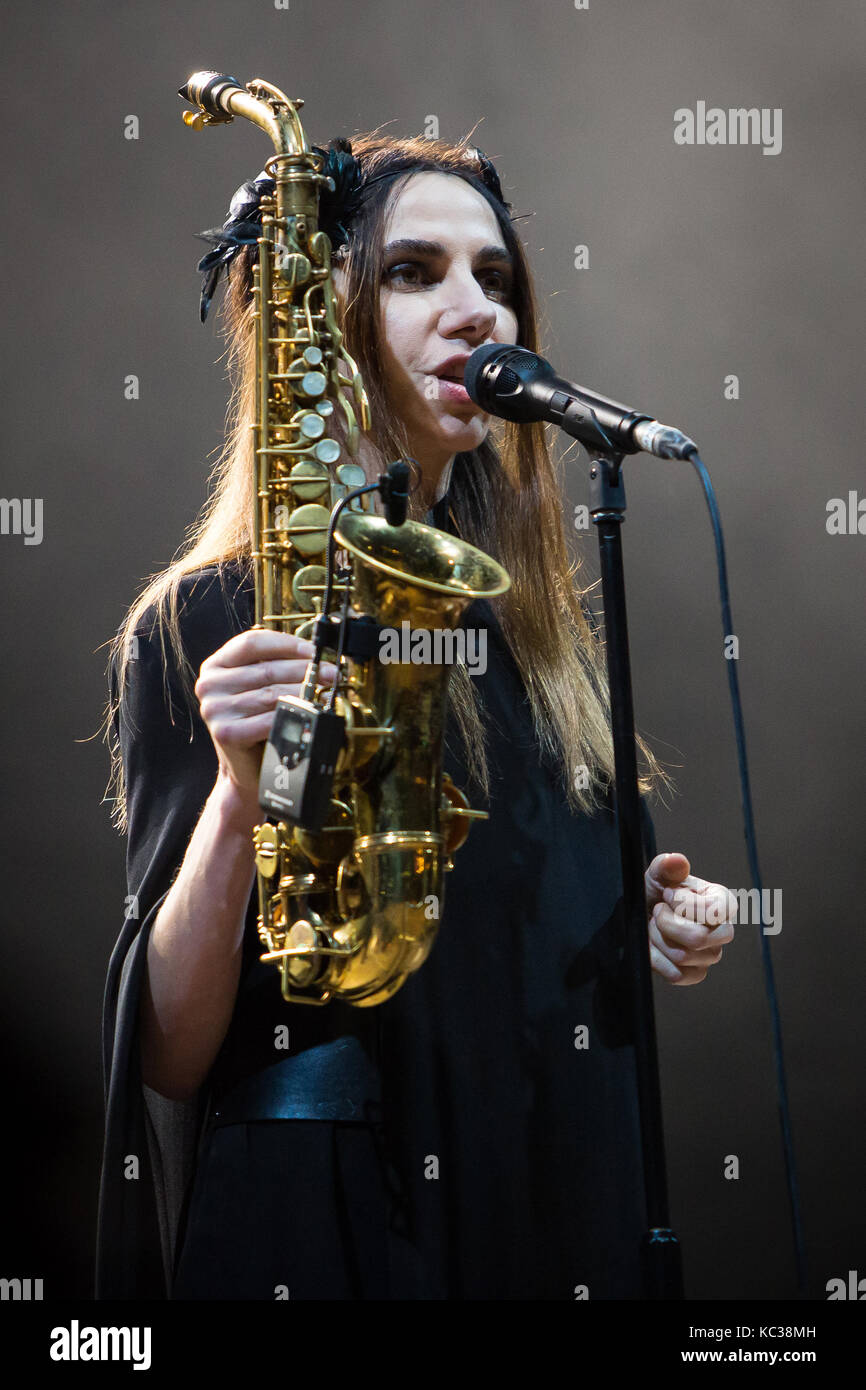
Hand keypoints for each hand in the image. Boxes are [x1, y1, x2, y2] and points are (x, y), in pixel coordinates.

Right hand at [195, 631, 337, 813]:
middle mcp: (209, 685)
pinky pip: (268, 719)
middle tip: (331, 673)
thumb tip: (315, 655)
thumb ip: (275, 666)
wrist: (247, 768)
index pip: (252, 643)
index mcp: (215, 665)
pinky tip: (310, 713)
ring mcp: (214, 709)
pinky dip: (293, 715)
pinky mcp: (225, 733)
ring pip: (271, 694)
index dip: (287, 644)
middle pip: (266, 669)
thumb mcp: (259, 687)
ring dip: (304, 692)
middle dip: (305, 670)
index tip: (314, 651)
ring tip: (325, 692)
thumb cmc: (257, 723)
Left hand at [644, 852, 736, 985]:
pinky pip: (677, 974)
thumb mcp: (657, 874)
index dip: (684, 904)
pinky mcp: (696, 973)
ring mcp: (710, 954)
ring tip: (655, 927)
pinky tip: (654, 945)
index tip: (668, 895)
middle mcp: (722, 930)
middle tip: (657, 912)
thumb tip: (676, 860)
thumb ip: (667, 865)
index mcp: (721, 902)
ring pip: (682, 956)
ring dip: (658, 939)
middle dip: (666, 923)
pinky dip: (657, 959)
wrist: (642, 914)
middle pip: (698, 938)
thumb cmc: (656, 892)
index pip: (714, 911)